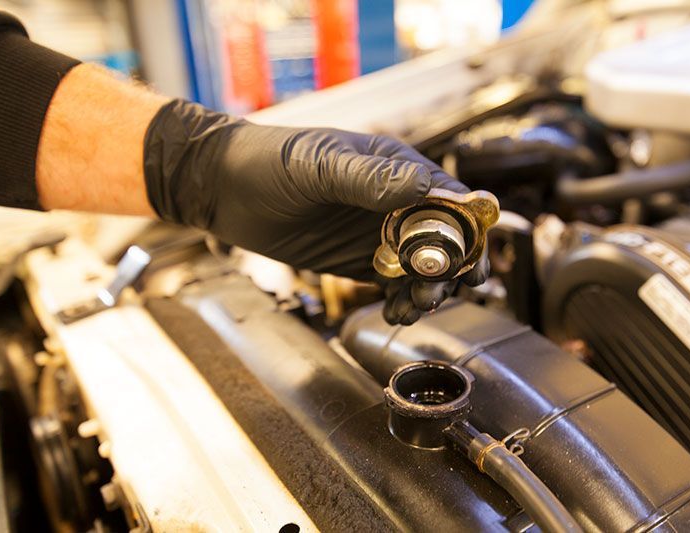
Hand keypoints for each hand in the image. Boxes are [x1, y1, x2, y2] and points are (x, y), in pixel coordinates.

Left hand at [144, 100, 488, 323]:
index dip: (463, 231)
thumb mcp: (319, 166)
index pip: (447, 200)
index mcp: (395, 168)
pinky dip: (399, 301)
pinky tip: (392, 313)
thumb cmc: (270, 162)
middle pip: (443, 240)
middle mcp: (395, 201)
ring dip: (425, 291)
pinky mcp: (358, 261)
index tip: (465, 261)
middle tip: (434, 292)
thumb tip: (423, 185)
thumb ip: (369, 178)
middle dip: (447, 270)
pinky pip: (392, 285)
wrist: (224, 189)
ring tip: (411, 308)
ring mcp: (378, 233)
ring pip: (421, 268)